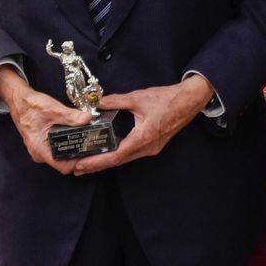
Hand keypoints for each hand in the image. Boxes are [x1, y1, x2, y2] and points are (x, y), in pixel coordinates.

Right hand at [0, 65, 88, 175]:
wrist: (19, 101)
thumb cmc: (30, 106)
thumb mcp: (53, 109)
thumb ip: (70, 115)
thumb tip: (87, 119)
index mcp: (40, 149)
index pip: (64, 167)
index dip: (79, 162)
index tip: (91, 154)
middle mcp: (40, 153)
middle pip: (64, 163)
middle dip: (80, 156)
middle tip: (94, 147)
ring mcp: (41, 150)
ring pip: (61, 156)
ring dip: (74, 150)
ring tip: (88, 142)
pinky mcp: (43, 144)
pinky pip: (58, 149)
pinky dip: (68, 145)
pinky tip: (78, 137)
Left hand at [72, 75, 214, 174]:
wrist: (189, 101)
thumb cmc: (168, 99)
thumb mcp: (139, 97)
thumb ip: (116, 100)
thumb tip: (98, 104)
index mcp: (143, 137)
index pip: (116, 156)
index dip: (97, 162)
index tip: (81, 165)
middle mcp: (147, 148)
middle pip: (117, 162)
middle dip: (96, 166)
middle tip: (76, 168)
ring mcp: (151, 148)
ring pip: (124, 160)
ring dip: (105, 163)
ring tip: (86, 164)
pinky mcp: (152, 146)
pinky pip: (131, 155)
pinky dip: (116, 156)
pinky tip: (107, 154)